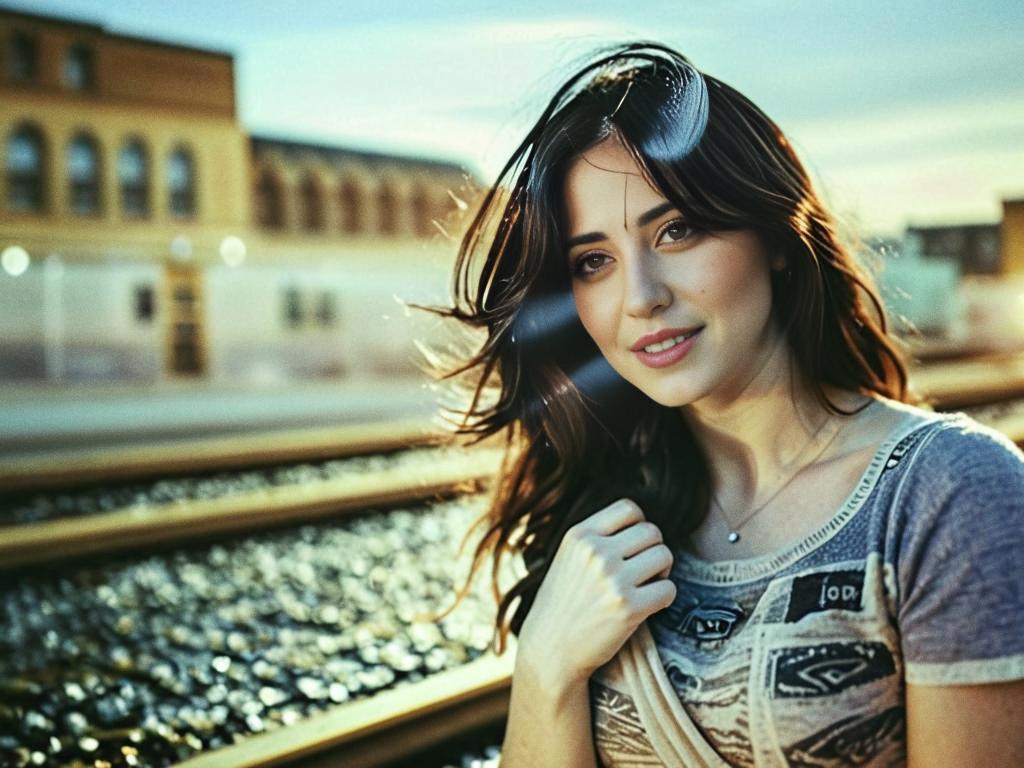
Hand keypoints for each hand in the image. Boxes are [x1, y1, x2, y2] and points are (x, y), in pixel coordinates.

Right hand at [517, 498, 675, 685]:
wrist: (550, 650)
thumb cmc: (562, 604)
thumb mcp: (568, 558)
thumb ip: (597, 538)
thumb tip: (641, 525)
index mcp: (580, 535)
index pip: (629, 508)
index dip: (640, 525)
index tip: (636, 545)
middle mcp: (596, 552)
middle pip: (652, 532)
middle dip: (654, 550)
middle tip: (645, 570)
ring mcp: (613, 579)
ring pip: (664, 556)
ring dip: (663, 572)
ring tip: (647, 586)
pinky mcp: (629, 608)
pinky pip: (669, 589)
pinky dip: (665, 598)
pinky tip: (649, 606)